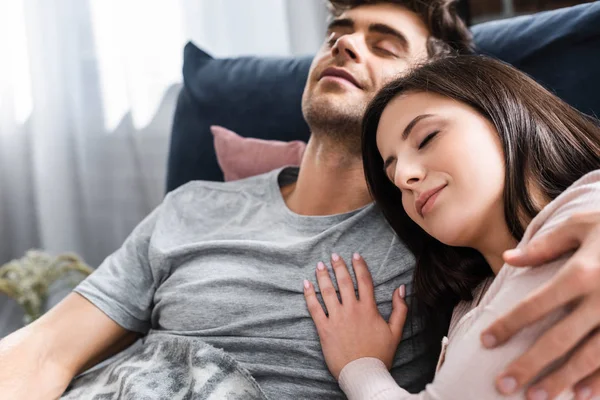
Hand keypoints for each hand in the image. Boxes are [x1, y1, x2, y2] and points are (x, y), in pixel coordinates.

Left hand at [303, 252, 406, 379]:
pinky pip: (314, 308)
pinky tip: (306, 284)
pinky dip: (309, 295)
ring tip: (319, 265)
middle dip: (338, 266)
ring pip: (328, 291)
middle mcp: (352, 310)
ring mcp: (337, 319)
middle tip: (333, 255)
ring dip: (323, 276)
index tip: (355, 255)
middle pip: (344, 282)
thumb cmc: (380, 354)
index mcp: (369, 309)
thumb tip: (401, 288)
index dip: (359, 266)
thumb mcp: (396, 331)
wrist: (364, 374)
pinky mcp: (324, 329)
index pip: (364, 281)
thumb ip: (400, 308)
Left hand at [480, 210, 599, 398]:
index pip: (535, 305)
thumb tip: (508, 259)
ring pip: (589, 357)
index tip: (486, 341)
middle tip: (503, 384)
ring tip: (535, 397)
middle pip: (558, 339)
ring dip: (561, 379)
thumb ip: (545, 245)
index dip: (508, 325)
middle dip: (528, 364)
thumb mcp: (582, 225)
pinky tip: (581, 396)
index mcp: (582, 272)